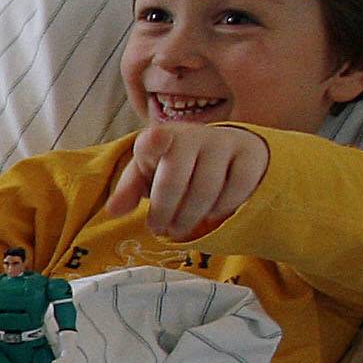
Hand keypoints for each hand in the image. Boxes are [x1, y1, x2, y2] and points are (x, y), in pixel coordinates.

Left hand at [106, 120, 267, 239]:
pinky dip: (223, 207)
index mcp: (162, 136)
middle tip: (161, 229)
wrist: (228, 154)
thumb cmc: (178, 167)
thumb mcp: (150, 175)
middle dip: (165, 209)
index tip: (156, 141)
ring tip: (181, 227)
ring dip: (191, 215)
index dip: (154, 142)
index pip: (154, 138)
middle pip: (175, 177)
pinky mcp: (249, 155)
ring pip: (206, 188)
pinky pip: (236, 188)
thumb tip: (112, 210)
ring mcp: (223, 142)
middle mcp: (193, 134)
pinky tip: (213, 213)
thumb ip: (130, 190)